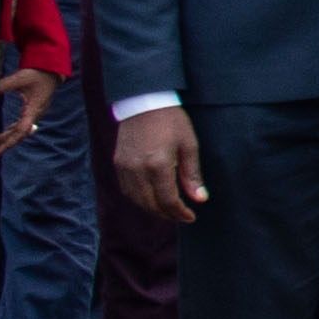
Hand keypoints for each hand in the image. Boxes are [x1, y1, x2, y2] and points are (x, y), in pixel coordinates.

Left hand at [0, 70, 63, 155]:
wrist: (50, 71)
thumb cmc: (37, 74)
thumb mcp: (20, 78)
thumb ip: (4, 85)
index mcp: (34, 109)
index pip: (21, 129)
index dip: (10, 141)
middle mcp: (35, 114)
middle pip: (20, 133)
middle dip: (6, 142)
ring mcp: (35, 114)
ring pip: (20, 130)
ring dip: (7, 137)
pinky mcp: (32, 111)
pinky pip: (22, 125)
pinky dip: (12, 131)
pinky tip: (4, 133)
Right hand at [114, 102, 206, 223]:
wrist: (143, 101)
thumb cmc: (171, 121)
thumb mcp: (189, 145)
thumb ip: (192, 175)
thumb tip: (200, 199)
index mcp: (158, 165)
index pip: (167, 201)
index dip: (180, 213)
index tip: (191, 217)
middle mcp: (137, 170)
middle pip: (151, 204)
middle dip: (167, 214)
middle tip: (181, 216)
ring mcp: (124, 167)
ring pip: (137, 200)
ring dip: (152, 208)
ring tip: (168, 209)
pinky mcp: (117, 163)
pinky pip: (126, 189)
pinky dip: (139, 198)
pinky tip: (151, 197)